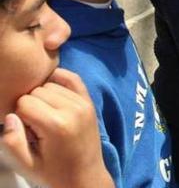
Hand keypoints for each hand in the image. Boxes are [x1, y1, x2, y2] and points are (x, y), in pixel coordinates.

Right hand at [1, 69, 112, 187]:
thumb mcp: (25, 165)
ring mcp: (84, 103)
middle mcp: (72, 110)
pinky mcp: (89, 102)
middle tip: (36, 127)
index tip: (27, 132)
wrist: (84, 178)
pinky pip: (72, 78)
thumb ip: (12, 141)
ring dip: (42, 97)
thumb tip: (11, 116)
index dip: (19, 116)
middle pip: (36, 91)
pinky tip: (52, 96)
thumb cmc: (52, 173)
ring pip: (50, 84)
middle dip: (30, 106)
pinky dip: (59, 80)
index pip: (23, 103)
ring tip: (46, 117)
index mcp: (56, 125)